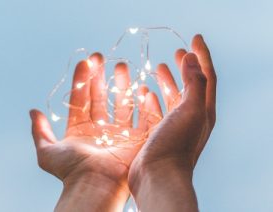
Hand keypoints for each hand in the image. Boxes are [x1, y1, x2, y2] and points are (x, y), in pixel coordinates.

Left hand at [30, 53, 161, 211]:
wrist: (95, 186)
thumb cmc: (72, 171)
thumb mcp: (47, 152)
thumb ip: (39, 132)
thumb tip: (33, 112)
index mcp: (81, 130)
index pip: (82, 99)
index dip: (82, 80)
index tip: (85, 62)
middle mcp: (101, 130)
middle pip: (101, 98)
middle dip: (101, 77)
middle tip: (101, 57)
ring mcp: (120, 133)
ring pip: (121, 104)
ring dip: (121, 85)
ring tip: (121, 66)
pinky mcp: (137, 139)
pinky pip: (144, 119)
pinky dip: (145, 105)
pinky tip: (142, 89)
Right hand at [128, 35, 216, 211]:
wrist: (159, 177)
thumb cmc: (176, 145)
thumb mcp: (192, 110)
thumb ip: (195, 82)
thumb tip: (192, 58)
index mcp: (203, 110)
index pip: (206, 76)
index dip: (202, 55)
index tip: (194, 38)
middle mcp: (191, 117)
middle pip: (190, 85)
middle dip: (185, 67)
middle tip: (177, 52)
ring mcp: (174, 126)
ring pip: (172, 97)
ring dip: (167, 81)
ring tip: (159, 67)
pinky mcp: (158, 133)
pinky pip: (156, 111)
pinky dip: (152, 99)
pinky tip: (144, 92)